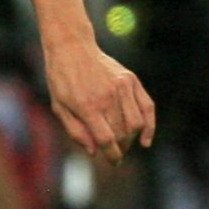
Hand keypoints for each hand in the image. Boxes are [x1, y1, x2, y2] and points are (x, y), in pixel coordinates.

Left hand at [43, 37, 155, 164]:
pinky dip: (150, 126)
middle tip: (114, 152)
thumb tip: (94, 151)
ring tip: (123, 142)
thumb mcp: (58, 105)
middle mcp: (107, 97)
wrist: (71, 46)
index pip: (106, 140)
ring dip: (131, 139)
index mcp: (86, 105)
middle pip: (122, 134)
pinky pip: (147, 107)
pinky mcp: (131, 80)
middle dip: (120, 148)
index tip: (113, 162)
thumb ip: (75, 130)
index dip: (111, 155)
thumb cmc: (61, 78)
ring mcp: (122, 87)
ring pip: (136, 124)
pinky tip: (145, 139)